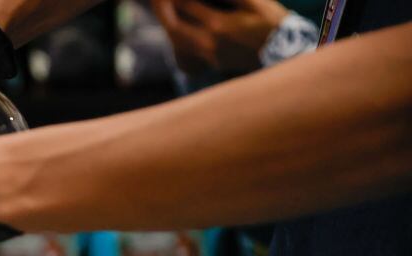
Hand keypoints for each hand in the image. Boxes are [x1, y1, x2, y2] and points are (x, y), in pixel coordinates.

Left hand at [153, 0, 288, 73]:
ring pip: (177, 42)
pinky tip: (179, 29)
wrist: (285, 53)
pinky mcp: (213, 62)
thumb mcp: (252, 1)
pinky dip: (178, 39)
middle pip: (173, 27)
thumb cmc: (271, 22)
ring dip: (168, 25)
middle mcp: (209, 43)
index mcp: (218, 25)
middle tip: (157, 0)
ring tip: (164, 12)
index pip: (185, 6)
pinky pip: (186, 52)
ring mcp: (209, 56)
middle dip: (162, 11)